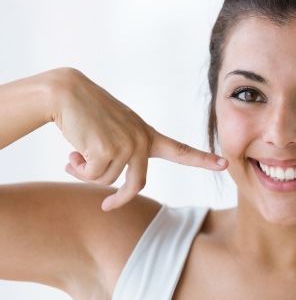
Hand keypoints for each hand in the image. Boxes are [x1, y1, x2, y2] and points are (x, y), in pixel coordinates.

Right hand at [51, 68, 227, 211]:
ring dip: (87, 172)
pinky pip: (92, 176)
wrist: (66, 93)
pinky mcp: (108, 148)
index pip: (181, 150)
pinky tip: (73, 151)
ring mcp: (127, 144)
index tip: (225, 164)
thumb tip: (112, 188)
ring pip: (108, 181)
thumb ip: (122, 156)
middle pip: (137, 185)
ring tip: (78, 152)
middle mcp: (142, 140)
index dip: (202, 160)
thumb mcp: (114, 133)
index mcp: (148, 135)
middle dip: (119, 199)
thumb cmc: (88, 115)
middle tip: (106, 206)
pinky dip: (78, 169)